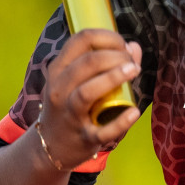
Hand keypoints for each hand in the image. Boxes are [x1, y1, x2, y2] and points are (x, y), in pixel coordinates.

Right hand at [36, 28, 142, 170]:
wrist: (50, 146)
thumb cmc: (70, 106)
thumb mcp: (77, 81)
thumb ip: (106, 60)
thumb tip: (134, 46)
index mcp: (59, 69)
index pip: (81, 39)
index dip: (108, 37)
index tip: (123, 45)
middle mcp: (60, 89)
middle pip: (87, 62)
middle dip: (116, 55)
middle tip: (132, 63)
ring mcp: (70, 115)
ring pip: (87, 92)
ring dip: (113, 77)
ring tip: (134, 71)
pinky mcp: (84, 138)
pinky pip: (102, 130)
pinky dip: (121, 121)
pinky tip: (134, 111)